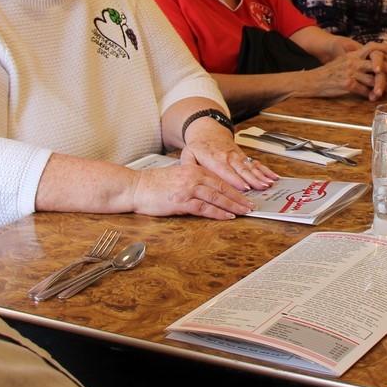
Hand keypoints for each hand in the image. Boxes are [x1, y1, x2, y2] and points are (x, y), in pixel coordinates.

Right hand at [128, 159, 257, 219]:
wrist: (135, 187)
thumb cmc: (153, 184)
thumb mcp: (178, 177)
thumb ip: (193, 181)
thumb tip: (209, 190)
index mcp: (193, 169)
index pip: (220, 179)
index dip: (235, 187)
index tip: (246, 194)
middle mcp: (193, 177)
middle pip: (223, 187)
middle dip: (240, 197)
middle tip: (252, 205)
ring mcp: (188, 188)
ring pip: (217, 197)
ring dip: (234, 206)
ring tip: (245, 212)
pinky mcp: (181, 201)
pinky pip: (205, 208)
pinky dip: (219, 213)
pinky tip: (228, 216)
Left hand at [182, 134, 278, 191]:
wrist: (208, 132)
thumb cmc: (198, 146)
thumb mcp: (187, 155)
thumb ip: (188, 166)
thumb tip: (189, 175)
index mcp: (214, 158)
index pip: (226, 170)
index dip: (235, 179)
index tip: (244, 187)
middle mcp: (228, 156)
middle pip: (242, 169)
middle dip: (253, 179)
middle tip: (261, 188)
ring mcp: (237, 156)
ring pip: (251, 166)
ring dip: (261, 175)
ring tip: (269, 183)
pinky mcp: (243, 157)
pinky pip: (256, 163)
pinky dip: (265, 170)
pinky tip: (273, 176)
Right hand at [304, 40, 386, 99]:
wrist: (314, 80)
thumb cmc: (330, 72)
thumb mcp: (343, 60)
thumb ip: (357, 59)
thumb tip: (372, 62)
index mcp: (353, 54)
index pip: (371, 46)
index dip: (383, 47)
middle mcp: (353, 62)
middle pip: (376, 64)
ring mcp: (351, 73)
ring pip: (372, 79)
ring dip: (384, 86)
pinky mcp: (348, 85)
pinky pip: (364, 90)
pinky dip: (372, 95)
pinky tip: (377, 97)